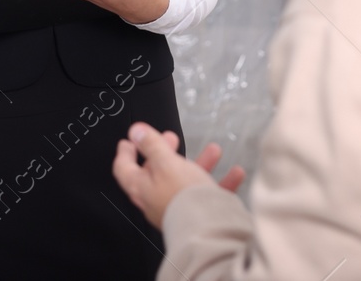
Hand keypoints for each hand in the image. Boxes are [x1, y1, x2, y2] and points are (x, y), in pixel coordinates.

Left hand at [112, 123, 245, 228]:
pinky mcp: (198, 215)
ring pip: (187, 180)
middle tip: (171, 138)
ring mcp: (177, 208)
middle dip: (166, 152)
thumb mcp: (166, 162)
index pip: (124, 168)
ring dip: (200, 163)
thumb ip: (152, 145)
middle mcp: (156, 200)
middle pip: (157, 172)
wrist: (208, 229)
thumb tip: (136, 132)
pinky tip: (235, 173)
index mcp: (142, 187)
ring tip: (214, 150)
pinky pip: (209, 195)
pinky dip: (222, 182)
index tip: (128, 141)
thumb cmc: (183, 196)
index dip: (125, 152)